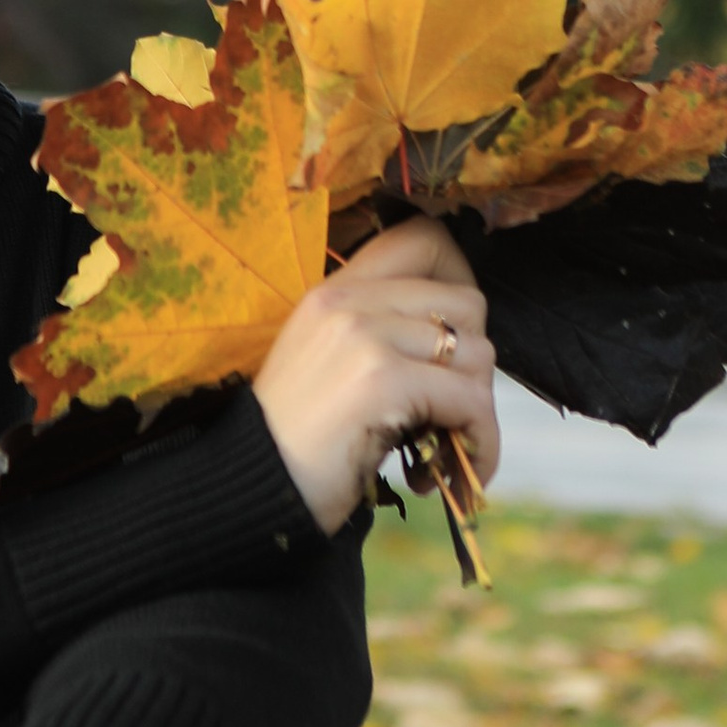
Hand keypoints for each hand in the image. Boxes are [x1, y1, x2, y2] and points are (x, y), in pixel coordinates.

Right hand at [252, 215, 500, 537]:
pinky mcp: (382, 380)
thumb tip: (462, 347)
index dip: (459, 279)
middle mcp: (348, 301)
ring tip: (438, 452)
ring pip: (477, 355)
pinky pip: (470, 403)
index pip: (422, 238)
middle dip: (473, 366)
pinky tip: (436, 475)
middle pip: (468, 303)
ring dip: (475, 415)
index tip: (452, 341)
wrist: (250, 488)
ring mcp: (364, 336)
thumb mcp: (326, 364)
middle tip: (447, 414)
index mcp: (334, 291)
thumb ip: (379, 336)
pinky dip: (477, 445)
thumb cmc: (293, 442)